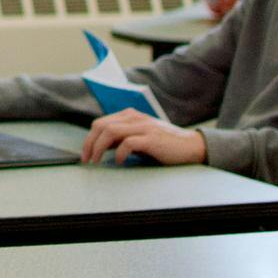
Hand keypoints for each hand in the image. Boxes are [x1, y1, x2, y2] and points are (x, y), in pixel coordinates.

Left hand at [81, 108, 206, 165]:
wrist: (191, 146)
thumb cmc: (164, 144)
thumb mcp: (139, 137)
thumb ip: (122, 137)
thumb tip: (101, 145)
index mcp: (129, 115)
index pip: (100, 123)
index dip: (89, 139)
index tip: (86, 154)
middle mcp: (134, 117)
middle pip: (101, 126)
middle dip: (90, 143)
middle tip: (87, 160)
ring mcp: (143, 127)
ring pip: (110, 131)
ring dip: (99, 147)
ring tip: (97, 161)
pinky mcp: (152, 138)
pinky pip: (128, 143)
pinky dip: (120, 153)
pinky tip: (120, 162)